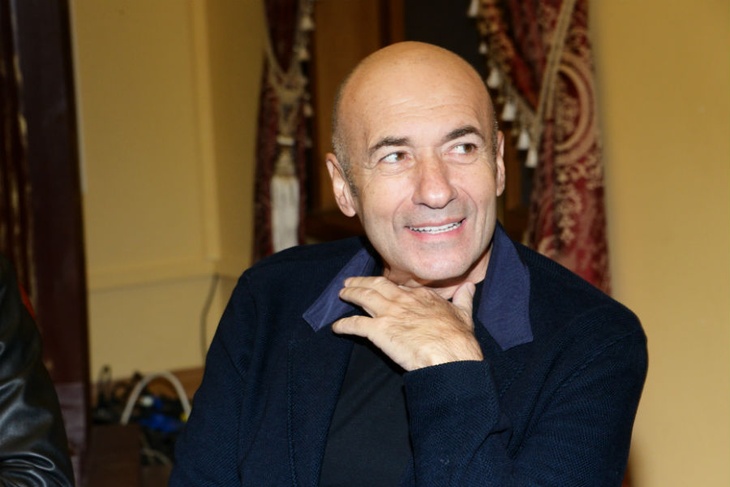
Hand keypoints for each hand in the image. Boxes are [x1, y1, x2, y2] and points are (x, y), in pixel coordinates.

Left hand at [332, 276, 482, 370]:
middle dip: (361, 282)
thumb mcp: (464, 314)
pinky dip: (343, 325)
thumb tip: (469, 287)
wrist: (450, 354)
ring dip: (350, 294)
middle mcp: (403, 299)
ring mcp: (389, 313)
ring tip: (342, 293)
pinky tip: (336, 327)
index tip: (380, 285)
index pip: (399, 286)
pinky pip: (355, 324)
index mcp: (422, 296)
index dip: (387, 285)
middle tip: (350, 282)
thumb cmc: (459, 338)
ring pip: (363, 298)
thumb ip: (464, 299)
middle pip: (376, 285)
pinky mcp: (378, 330)